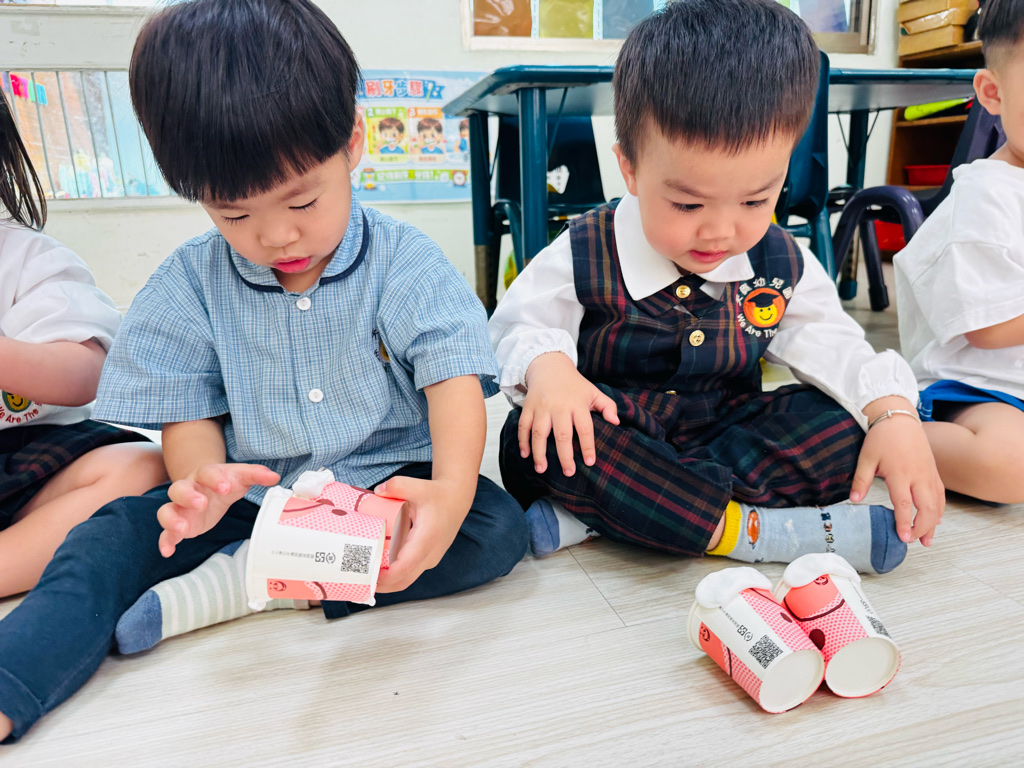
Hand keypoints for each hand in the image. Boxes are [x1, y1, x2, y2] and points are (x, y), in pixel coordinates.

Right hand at [157, 463, 279, 556]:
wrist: (207, 486)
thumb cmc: (225, 482)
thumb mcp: (240, 477)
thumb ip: (256, 475)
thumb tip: (274, 477)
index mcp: (205, 475)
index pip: (207, 473)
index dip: (215, 480)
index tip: (226, 488)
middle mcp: (188, 489)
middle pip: (178, 489)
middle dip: (188, 496)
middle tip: (201, 504)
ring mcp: (180, 508)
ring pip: (167, 510)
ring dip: (172, 519)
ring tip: (182, 529)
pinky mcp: (178, 524)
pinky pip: (165, 533)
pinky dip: (165, 541)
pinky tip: (168, 551)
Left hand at [373, 475, 471, 592]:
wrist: (456, 500)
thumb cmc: (438, 495)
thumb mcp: (418, 486)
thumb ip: (397, 486)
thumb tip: (378, 491)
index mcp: (426, 539)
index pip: (405, 566)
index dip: (386, 575)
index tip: (368, 573)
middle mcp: (430, 554)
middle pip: (403, 581)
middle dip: (381, 585)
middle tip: (359, 579)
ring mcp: (430, 559)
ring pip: (407, 580)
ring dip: (387, 583)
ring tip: (365, 576)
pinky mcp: (427, 559)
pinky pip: (410, 574)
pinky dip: (394, 576)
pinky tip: (379, 570)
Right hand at [520, 352, 618, 475]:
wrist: (549, 366)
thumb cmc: (574, 385)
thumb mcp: (593, 392)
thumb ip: (607, 406)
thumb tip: (616, 422)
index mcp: (577, 405)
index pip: (585, 428)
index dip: (587, 446)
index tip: (589, 462)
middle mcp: (559, 407)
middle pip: (561, 434)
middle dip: (564, 456)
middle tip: (568, 472)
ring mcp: (542, 408)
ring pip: (539, 433)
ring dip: (539, 453)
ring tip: (541, 469)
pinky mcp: (528, 407)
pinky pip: (523, 426)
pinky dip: (522, 441)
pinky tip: (525, 455)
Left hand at [851, 416, 944, 545]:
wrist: (899, 418)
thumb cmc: (881, 438)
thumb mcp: (866, 458)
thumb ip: (860, 480)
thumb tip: (854, 501)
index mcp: (900, 473)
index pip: (905, 504)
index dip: (905, 522)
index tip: (903, 538)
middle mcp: (918, 476)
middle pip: (926, 508)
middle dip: (922, 528)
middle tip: (913, 542)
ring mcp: (929, 474)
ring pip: (937, 503)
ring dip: (933, 523)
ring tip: (927, 540)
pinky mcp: (934, 471)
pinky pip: (940, 494)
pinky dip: (940, 509)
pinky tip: (936, 521)